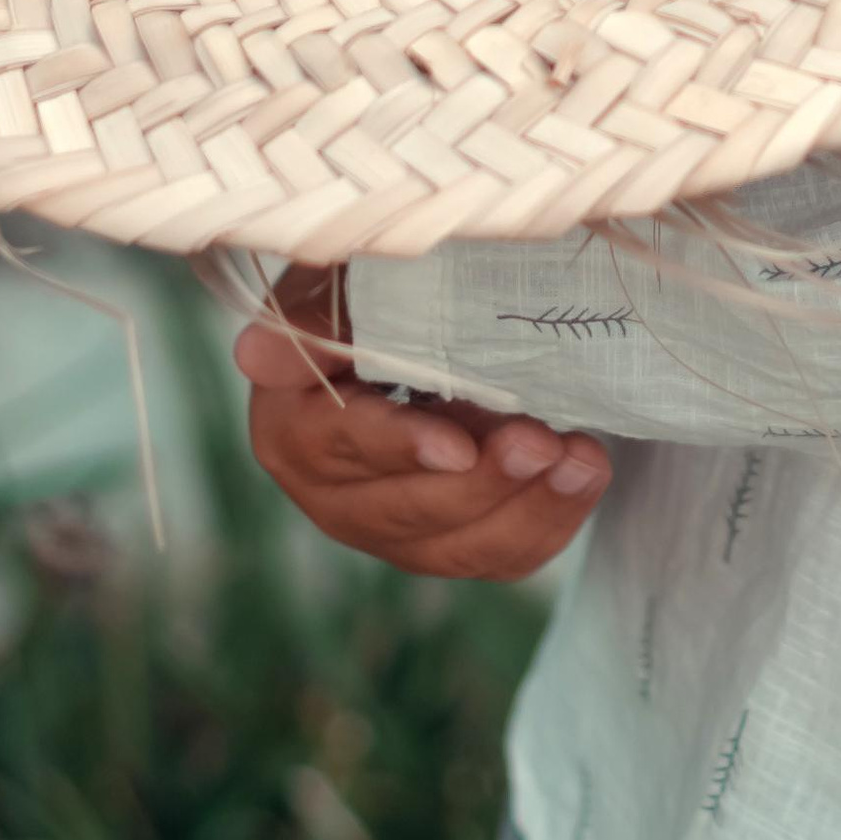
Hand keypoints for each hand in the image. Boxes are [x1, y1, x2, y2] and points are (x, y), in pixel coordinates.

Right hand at [234, 263, 612, 579]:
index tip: (457, 447)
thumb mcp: (341, 282)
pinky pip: (497, 557)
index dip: (400, 447)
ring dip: (526, 508)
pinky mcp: (443, 543)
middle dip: (483, 482)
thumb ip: (312, 316)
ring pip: (457, 546)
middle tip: (543, 442)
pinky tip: (585, 476)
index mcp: (291, 428)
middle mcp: (330, 495)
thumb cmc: (371, 287)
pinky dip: (548, 522)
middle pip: (405, 509)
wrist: (414, 319)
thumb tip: (255, 353)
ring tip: (582, 460)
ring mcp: (388, 528)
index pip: (342, 446)